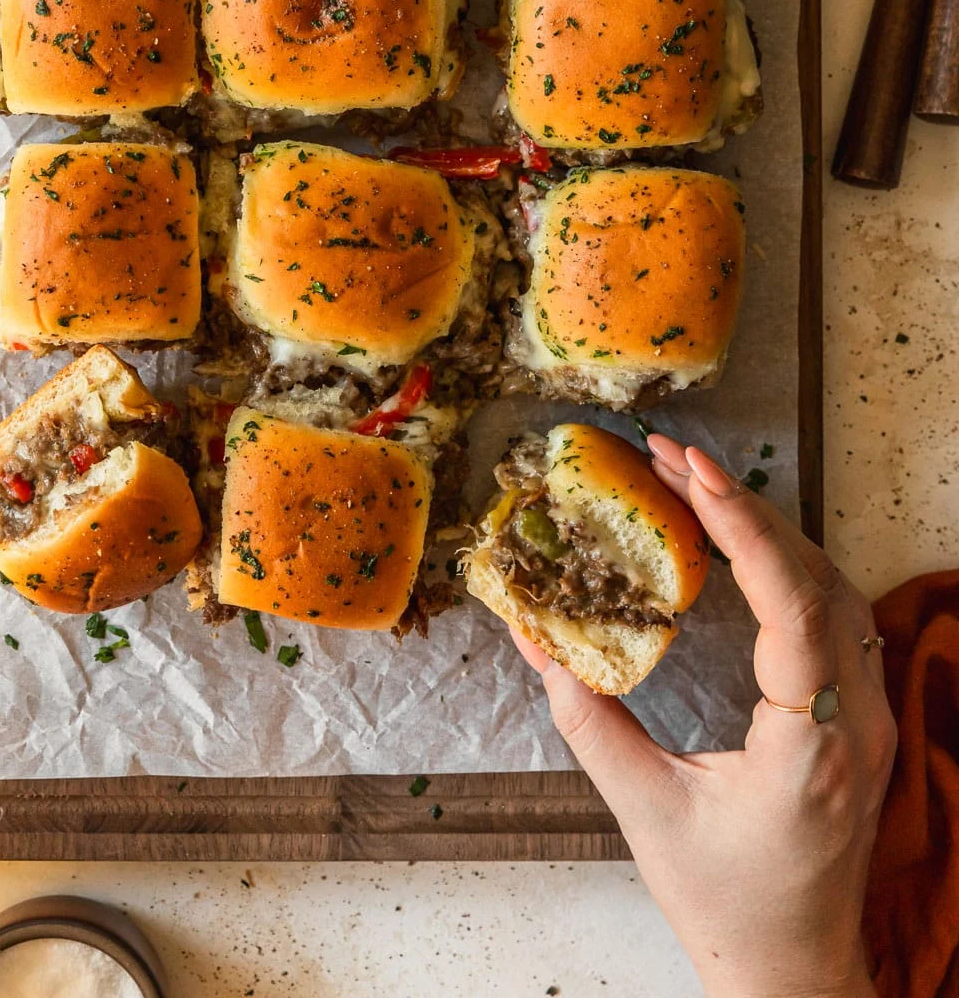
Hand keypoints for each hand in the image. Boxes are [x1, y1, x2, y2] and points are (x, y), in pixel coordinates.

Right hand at [514, 438, 896, 997]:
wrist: (792, 969)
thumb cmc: (725, 904)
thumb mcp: (647, 813)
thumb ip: (590, 723)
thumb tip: (536, 643)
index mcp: (812, 747)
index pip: (794, 605)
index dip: (745, 529)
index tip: (693, 472)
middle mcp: (856, 721)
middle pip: (816, 577)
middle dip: (741, 506)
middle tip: (668, 456)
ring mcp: (867, 716)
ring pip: (831, 586)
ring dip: (764, 528)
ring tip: (690, 481)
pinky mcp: (857, 714)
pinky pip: (831, 613)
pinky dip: (782, 562)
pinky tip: (735, 539)